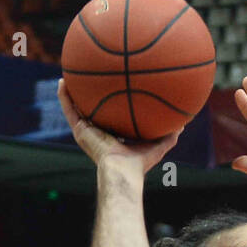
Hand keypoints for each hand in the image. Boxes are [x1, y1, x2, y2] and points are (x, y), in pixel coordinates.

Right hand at [57, 79, 179, 173]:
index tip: (111, 91)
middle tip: (89, 79)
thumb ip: (170, 134)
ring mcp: (87, 133)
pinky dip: (64, 96)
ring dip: (71, 93)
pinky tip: (62, 81)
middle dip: (89, 97)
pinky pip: (68, 110)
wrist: (122, 170)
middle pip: (91, 111)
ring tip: (68, 75)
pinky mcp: (79, 131)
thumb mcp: (159, 144)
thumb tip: (184, 123)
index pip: (110, 119)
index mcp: (114, 138)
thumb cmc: (140, 162)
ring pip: (75, 108)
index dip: (110, 106)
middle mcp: (98, 134)